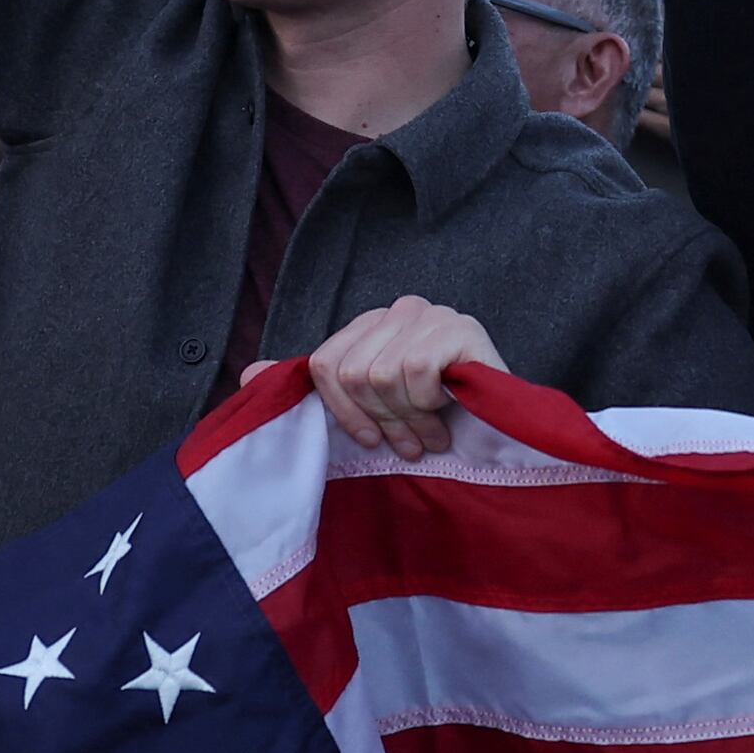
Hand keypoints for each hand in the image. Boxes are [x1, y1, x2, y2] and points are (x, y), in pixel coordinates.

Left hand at [307, 295, 498, 460]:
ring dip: (411, 418)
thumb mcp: (375, 407)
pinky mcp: (461, 327)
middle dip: (383, 420)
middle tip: (412, 442)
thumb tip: (250, 373)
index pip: (326, 364)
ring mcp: (432, 315)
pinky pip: (417, 371)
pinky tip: (449, 409)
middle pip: (354, 373)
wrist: (503, 425)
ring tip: (432, 432)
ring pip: (384, 375)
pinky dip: (430, 402)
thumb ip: (324, 390)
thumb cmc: (437, 418)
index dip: (344, 412)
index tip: (370, 440)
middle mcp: (400, 310)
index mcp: (373, 324)